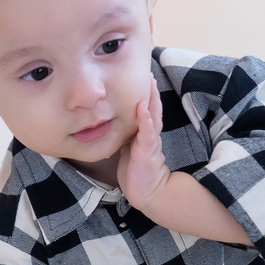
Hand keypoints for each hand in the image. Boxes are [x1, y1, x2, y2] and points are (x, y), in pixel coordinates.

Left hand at [117, 76, 170, 210]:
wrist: (147, 193)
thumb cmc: (136, 172)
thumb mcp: (128, 148)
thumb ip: (125, 135)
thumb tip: (111, 123)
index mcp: (144, 134)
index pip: (145, 110)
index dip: (144, 94)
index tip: (141, 77)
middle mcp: (149, 135)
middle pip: (152, 108)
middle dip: (150, 90)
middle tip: (148, 71)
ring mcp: (150, 142)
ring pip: (153, 116)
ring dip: (151, 99)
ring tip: (149, 83)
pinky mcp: (147, 151)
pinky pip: (147, 133)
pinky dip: (146, 119)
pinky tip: (142, 107)